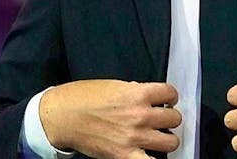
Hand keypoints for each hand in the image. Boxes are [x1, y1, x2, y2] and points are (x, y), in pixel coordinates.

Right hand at [39, 80, 180, 158]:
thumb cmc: (84, 97)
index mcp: (138, 93)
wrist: (62, 116)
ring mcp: (134, 137)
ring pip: (171, 142)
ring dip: (167, 139)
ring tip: (158, 138)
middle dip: (169, 118)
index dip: (170, 97)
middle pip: (174, 118)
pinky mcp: (124, 155)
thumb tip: (150, 98)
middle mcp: (140, 115)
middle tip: (161, 121)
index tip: (166, 101)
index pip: (170, 93)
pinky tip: (149, 154)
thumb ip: (135, 91)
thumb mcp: (115, 85)